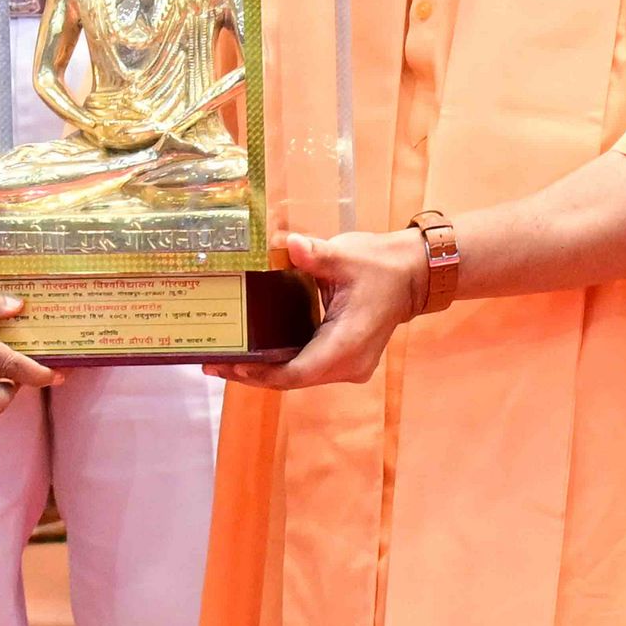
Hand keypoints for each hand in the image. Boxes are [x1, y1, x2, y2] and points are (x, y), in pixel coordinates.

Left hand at [211, 228, 426, 389]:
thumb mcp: (345, 256)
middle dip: (254, 375)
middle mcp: (349, 364)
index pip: (299, 372)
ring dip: (266, 372)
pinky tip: (256, 356)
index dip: (265, 373)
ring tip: (226, 363)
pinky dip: (282, 365)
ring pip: (300, 378)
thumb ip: (316, 254)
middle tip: (214, 365)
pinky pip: (309, 369)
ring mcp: (350, 367)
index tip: (235, 364)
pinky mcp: (346, 361)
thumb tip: (292, 245)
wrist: (411, 275)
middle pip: (294, 380)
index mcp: (347, 343)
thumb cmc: (379, 266)